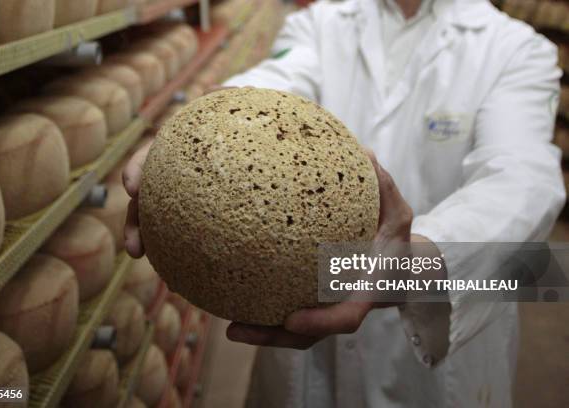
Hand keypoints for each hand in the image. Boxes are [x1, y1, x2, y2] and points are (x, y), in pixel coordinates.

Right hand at [122, 86, 235, 257]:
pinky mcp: (205, 211)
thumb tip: (214, 88)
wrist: (258, 132)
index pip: (152, 156)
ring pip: (162, 219)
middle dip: (136, 222)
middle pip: (149, 197)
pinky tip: (188, 272)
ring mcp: (189, 194)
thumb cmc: (248, 115)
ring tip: (150, 264)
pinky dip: (183, 249)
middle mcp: (178, 172)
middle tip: (134, 247)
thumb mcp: (243, 105)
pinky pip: (191, 231)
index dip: (137, 170)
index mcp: (180, 146)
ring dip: (151, 242)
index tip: (130, 188)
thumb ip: (229, 98)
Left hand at [226, 150, 413, 348]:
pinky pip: (287, 313)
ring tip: (230, 328)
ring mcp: (325, 310)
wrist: (399, 270)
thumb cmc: (395, 241)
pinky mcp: (312, 304)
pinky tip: (234, 305)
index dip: (320, 322)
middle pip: (307, 334)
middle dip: (272, 335)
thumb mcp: (398, 215)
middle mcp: (341, 307)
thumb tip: (364, 155)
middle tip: (235, 330)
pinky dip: (264, 316)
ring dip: (262, 333)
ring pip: (294, 333)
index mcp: (364, 292)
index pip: (346, 317)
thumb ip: (385, 188)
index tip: (291, 319)